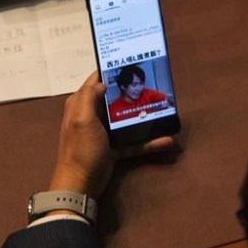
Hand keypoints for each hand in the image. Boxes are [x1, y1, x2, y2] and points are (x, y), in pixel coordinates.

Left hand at [49, 71, 173, 198]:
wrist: (80, 185)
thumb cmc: (81, 149)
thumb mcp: (82, 119)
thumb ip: (89, 97)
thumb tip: (103, 82)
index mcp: (81, 104)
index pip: (96, 80)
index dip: (112, 70)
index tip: (132, 63)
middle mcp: (91, 115)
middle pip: (114, 98)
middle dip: (132, 92)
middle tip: (153, 85)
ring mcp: (103, 132)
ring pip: (125, 119)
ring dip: (143, 117)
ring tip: (163, 109)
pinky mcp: (113, 148)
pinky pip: (133, 141)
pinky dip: (148, 142)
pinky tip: (166, 140)